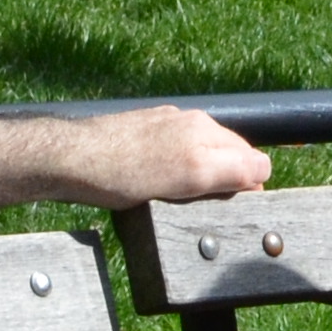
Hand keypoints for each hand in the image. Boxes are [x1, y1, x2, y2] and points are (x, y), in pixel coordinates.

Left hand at [78, 105, 270, 209]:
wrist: (68, 159)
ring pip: (199, 155)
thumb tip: (262, 172)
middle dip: (226, 181)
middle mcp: (188, 121)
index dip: (249, 186)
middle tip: (205, 209)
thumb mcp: (188, 177)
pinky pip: (172, 155)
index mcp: (204, 129)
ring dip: (199, 178)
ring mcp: (162, 125)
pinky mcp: (140, 134)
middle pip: (226, 154)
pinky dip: (174, 173)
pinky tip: (157, 187)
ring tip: (180, 200)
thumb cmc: (125, 172)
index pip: (251, 158)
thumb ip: (231, 170)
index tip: (232, 209)